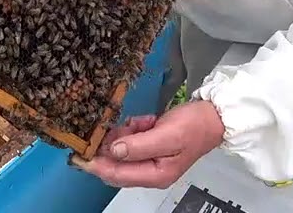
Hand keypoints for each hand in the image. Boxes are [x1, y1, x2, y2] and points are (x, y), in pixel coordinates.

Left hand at [71, 100, 224, 188]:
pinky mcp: (149, 145)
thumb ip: (138, 145)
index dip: (97, 165)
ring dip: (124, 133)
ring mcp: (150, 158)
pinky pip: (131, 138)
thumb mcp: (166, 135)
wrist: (213, 116)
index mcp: (156, 174)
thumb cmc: (195, 127)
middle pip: (116, 164)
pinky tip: (146, 121)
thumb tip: (114, 150)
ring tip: (140, 123)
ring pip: (121, 149)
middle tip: (114, 127)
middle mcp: (150, 171)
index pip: (117, 175)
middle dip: (111, 145)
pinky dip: (133, 128)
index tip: (80, 155)